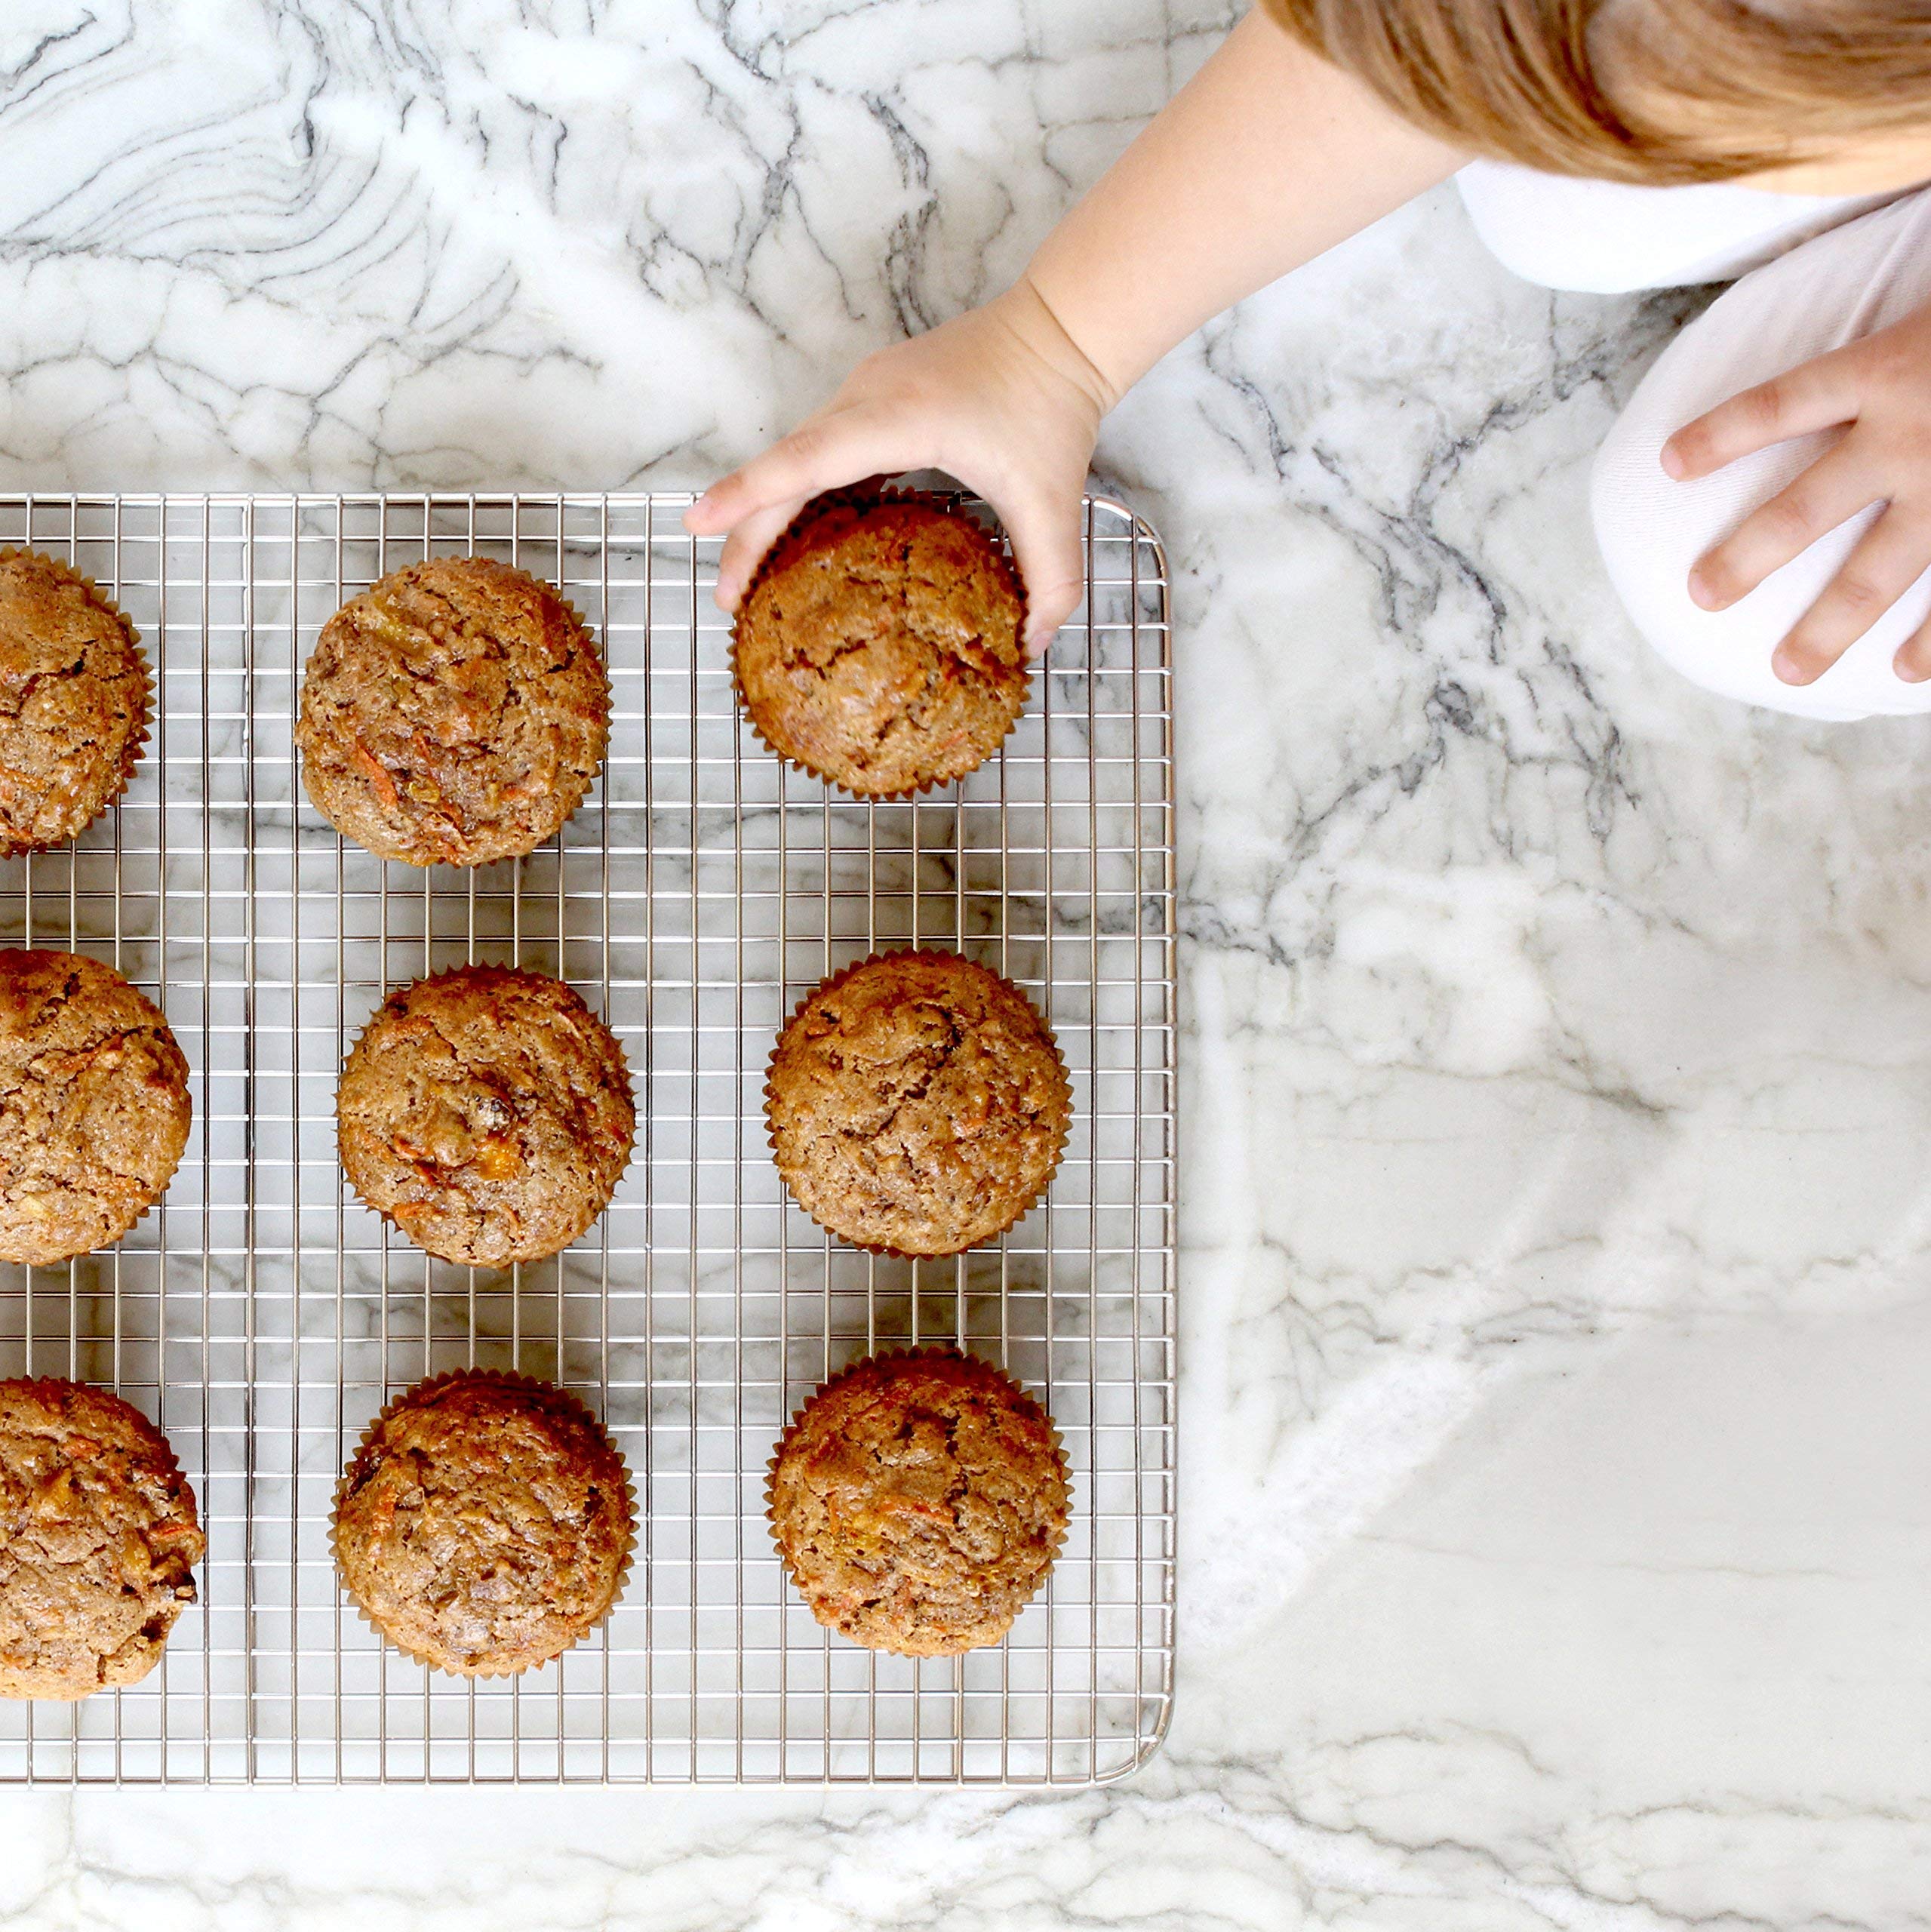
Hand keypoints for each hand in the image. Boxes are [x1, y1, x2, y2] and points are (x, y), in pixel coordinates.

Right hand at [684, 277, 1113, 654]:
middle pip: (785, 465)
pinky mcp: (869, 395)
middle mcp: (868, 395)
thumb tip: (1029, 648)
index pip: (809, 459)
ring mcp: (863, 390)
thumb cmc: (1051, 406)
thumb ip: (1051, 582)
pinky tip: (788, 536)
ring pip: (794, 454)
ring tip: (746, 580)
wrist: (1058, 329)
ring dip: (764, 511)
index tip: (700, 522)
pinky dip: (793, 489)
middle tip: (727, 600)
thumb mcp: (1057, 505)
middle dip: (745, 530)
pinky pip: (815, 446)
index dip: (751, 493)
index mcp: (903, 417)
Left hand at [1662, 296, 1930, 685]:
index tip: (1667, 463)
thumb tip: (1869, 314)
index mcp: (1891, 363)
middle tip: (1699, 595)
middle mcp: (1911, 431)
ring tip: (1789, 670)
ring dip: (1831, 624)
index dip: (1722, 434)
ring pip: (1878, 568)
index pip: (1781, 403)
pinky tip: (1911, 672)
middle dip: (1747, 556)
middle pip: (1805, 506)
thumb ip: (1901, 329)